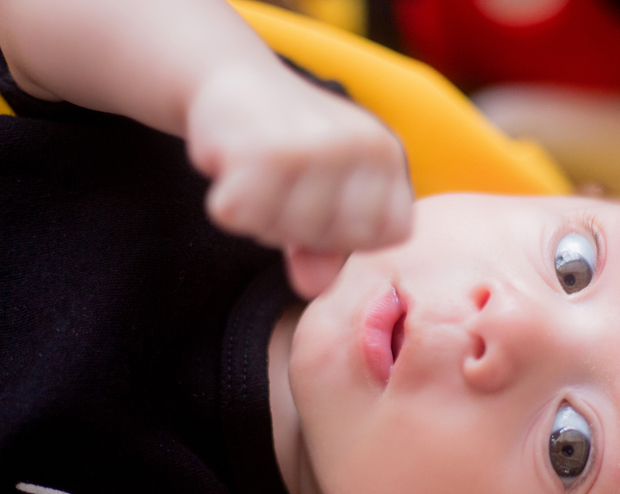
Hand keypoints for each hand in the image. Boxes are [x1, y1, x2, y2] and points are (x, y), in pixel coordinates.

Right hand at [186, 64, 412, 297]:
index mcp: (386, 154)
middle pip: (337, 239)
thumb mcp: (322, 196)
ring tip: (258, 178)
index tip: (328, 209)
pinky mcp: (260, 150)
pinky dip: (228, 207)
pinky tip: (232, 169)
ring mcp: (312, 146)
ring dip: (260, 219)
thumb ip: (326, 250)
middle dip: (303, 232)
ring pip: (286, 232)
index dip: (354, 236)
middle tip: (284, 191)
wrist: (232, 78)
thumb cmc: (290, 149)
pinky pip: (242, 218)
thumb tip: (315, 289)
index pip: (392, 233)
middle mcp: (358, 145)